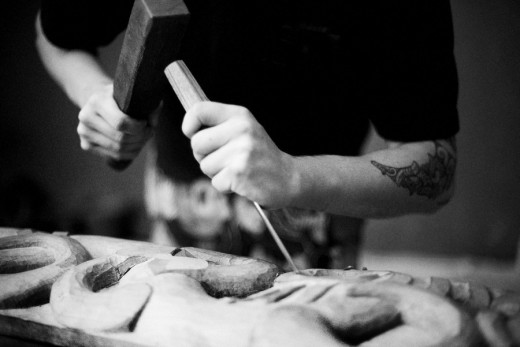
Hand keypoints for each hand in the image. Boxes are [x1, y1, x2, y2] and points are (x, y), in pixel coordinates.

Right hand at [77, 84, 152, 159]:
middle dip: (140, 137)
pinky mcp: (86, 145)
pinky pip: (114, 155)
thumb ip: (148, 104)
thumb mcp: (133, 95)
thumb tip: (153, 123)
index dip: (137, 127)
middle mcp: (86, 117)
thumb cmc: (119, 98)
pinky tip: (136, 145)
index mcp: (97, 101)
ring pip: (118, 149)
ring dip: (137, 146)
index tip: (146, 123)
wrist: (97, 102)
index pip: (120, 123)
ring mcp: (84, 132)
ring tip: (144, 138)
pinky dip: (129, 153)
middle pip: (120, 138)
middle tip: (150, 132)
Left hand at [182, 101, 298, 207]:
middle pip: (196, 143)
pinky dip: (226, 186)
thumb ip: (220, 126)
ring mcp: (242, 151)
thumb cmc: (259, 155)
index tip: (191, 134)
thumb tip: (189, 130)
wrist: (288, 178)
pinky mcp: (240, 172)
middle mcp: (241, 129)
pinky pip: (215, 182)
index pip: (199, 110)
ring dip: (217, 173)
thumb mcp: (244, 130)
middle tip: (224, 159)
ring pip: (205, 165)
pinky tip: (241, 181)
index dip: (188, 124)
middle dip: (203, 155)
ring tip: (236, 169)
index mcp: (240, 115)